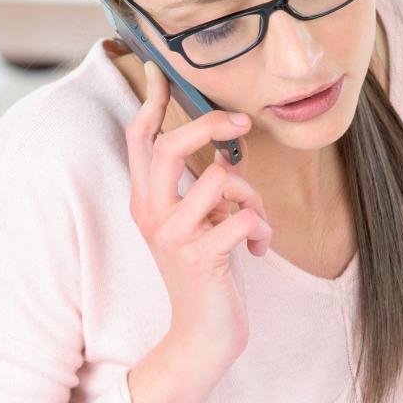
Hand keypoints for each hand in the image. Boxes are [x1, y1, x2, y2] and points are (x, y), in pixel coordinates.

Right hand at [125, 60, 270, 366]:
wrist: (204, 334)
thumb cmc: (210, 272)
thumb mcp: (202, 222)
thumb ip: (206, 188)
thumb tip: (225, 150)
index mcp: (146, 200)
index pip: (140, 140)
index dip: (150, 101)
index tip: (158, 68)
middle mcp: (150, 213)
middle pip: (169, 144)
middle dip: (211, 124)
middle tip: (242, 123)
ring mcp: (171, 235)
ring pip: (220, 177)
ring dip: (253, 196)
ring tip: (255, 223)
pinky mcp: (198, 256)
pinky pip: (244, 216)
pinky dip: (263, 228)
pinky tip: (260, 248)